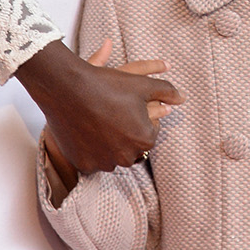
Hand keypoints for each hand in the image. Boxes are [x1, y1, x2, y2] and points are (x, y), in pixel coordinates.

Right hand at [18, 39, 181, 174]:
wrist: (67, 88)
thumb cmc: (108, 85)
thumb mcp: (142, 84)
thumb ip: (166, 91)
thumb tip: (182, 98)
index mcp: (145, 138)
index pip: (149, 132)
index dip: (141, 117)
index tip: (129, 106)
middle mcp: (127, 156)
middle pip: (131, 146)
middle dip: (126, 132)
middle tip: (113, 114)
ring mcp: (104, 162)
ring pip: (112, 155)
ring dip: (109, 143)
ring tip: (99, 122)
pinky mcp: (84, 164)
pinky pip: (93, 160)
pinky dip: (91, 149)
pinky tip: (86, 132)